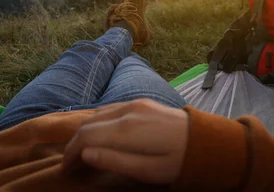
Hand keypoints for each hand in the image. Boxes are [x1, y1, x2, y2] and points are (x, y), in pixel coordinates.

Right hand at [62, 99, 188, 184]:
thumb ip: (115, 161)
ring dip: (86, 132)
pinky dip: (98, 123)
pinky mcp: (141, 102)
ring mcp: (134, 103)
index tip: (65, 170)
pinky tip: (100, 136)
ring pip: (98, 114)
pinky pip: (110, 109)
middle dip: (75, 143)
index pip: (86, 136)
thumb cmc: (179, 161)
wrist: (208, 141)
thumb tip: (85, 154)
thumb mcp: (148, 171)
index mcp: (127, 128)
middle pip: (89, 123)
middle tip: (71, 165)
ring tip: (83, 153)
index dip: (71, 153)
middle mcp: (127, 110)